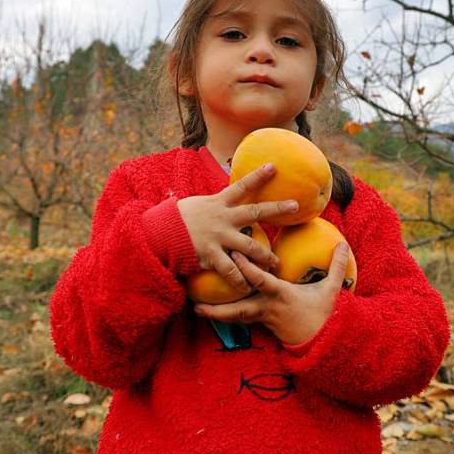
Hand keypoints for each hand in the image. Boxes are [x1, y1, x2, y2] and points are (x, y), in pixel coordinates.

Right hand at [177, 163, 295, 291]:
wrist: (157, 234)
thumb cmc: (176, 220)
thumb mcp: (195, 205)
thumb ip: (211, 205)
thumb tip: (214, 197)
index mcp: (219, 203)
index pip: (241, 185)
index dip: (259, 175)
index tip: (274, 166)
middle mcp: (223, 218)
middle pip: (256, 211)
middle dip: (277, 208)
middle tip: (296, 206)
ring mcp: (219, 237)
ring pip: (250, 247)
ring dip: (266, 256)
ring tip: (276, 264)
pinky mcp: (211, 255)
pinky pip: (231, 271)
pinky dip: (241, 280)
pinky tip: (248, 287)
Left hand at [193, 241, 351, 345]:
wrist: (322, 342)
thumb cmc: (324, 313)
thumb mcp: (332, 289)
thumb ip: (336, 266)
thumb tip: (343, 244)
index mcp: (283, 296)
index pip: (262, 282)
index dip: (248, 270)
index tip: (233, 255)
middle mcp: (268, 308)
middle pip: (240, 308)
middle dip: (219, 307)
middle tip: (197, 302)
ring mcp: (263, 318)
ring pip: (236, 317)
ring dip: (216, 314)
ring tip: (196, 309)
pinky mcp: (261, 324)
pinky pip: (241, 319)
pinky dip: (226, 315)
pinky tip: (211, 311)